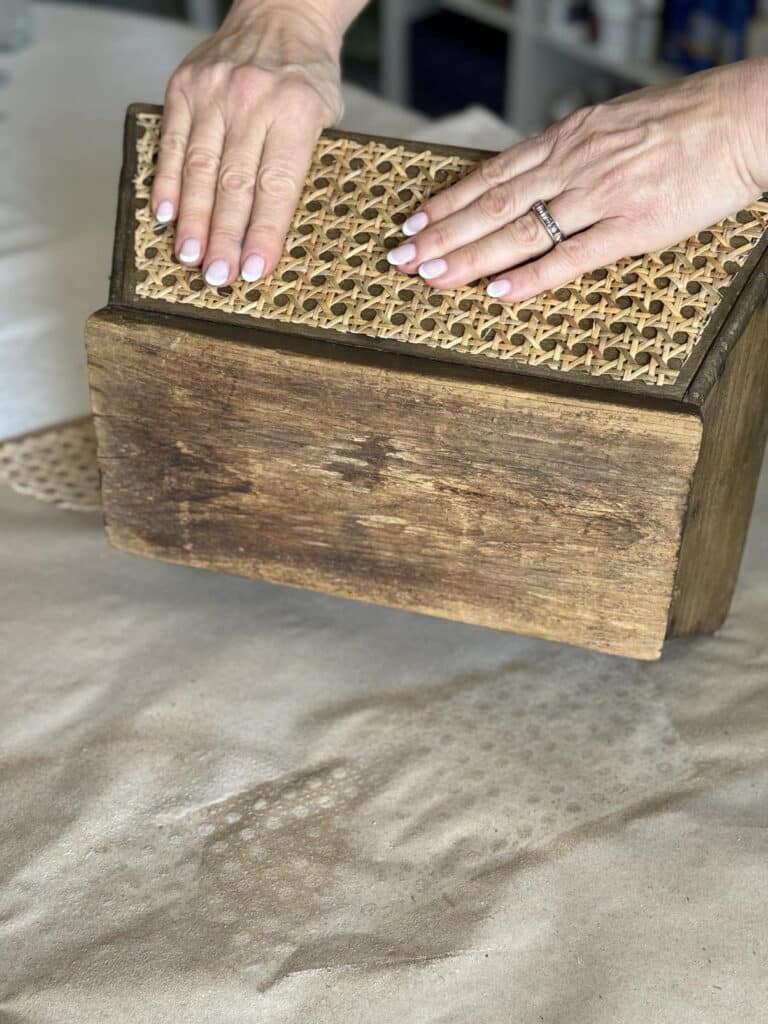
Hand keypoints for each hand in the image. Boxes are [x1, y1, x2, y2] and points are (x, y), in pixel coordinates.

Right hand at [151, 0, 355, 286]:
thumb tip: (275, 231)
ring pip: (199, 167)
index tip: (254, 270)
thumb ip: (302, 165)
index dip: (264, 232)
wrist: (280, 14)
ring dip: (193, 219)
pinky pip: (171, 142)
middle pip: (234, 183)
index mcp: (297, 110)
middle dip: (225, 237)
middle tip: (218, 277)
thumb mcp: (326, 117)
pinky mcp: (184, 85)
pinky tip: (163, 215)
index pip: (277, 185)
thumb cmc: (307, 78)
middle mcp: (253, 99)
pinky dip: (166, 182)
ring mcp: (214, 91)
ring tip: (189, 257)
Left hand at [386, 61, 767, 301]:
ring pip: (520, 230)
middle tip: (401, 260)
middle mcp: (574, 164)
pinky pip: (571, 257)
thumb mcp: (611, 124)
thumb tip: (529, 176)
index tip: (413, 224)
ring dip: (470, 258)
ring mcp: (601, 196)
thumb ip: (568, 153)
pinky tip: (498, 294)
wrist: (744, 118)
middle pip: (492, 205)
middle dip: (441, 236)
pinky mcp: (633, 228)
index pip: (492, 174)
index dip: (448, 202)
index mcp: (568, 139)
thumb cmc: (683, 121)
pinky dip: (531, 277)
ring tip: (431, 279)